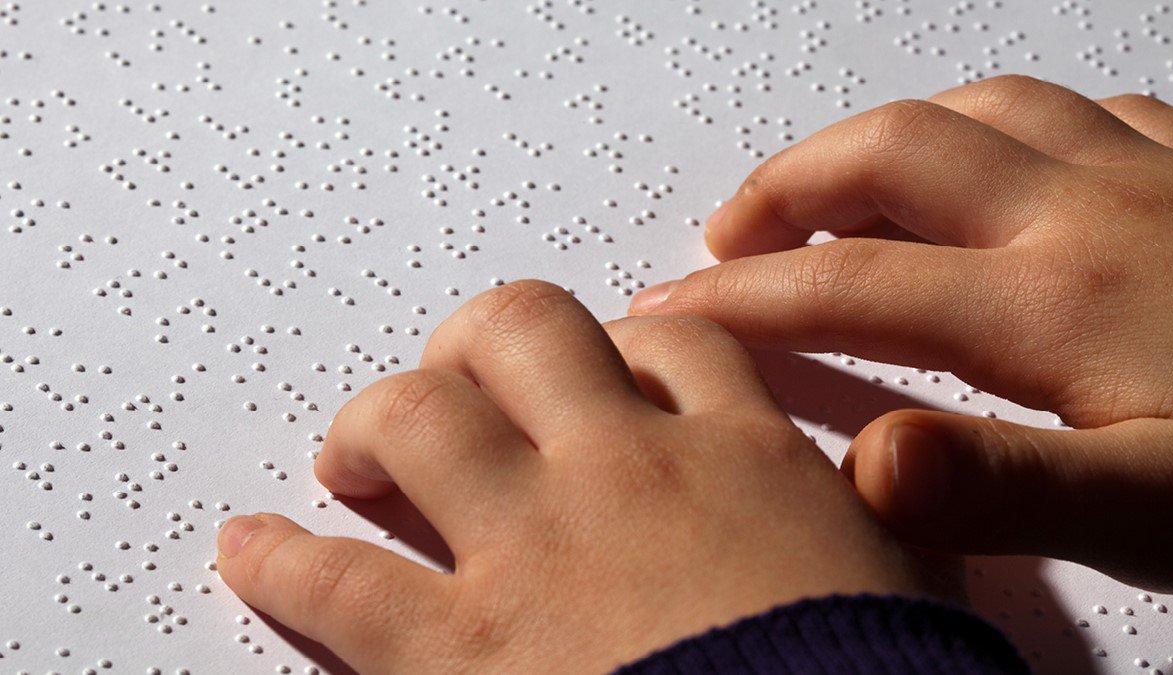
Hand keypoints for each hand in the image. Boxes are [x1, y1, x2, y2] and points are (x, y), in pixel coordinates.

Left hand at [215, 281, 937, 673]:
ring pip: (421, 416)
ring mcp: (536, 552)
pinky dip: (281, 561)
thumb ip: (874, 524)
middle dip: (480, 343)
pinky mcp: (464, 652)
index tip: (604, 366)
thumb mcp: (907, 589)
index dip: (627, 344)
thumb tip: (869, 505)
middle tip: (461, 376)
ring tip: (354, 450)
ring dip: (375, 422)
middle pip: (526, 330)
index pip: (673, 344)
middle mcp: (627, 474)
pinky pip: (342, 583)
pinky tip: (249, 548)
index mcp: (744, 458)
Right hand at [628, 74, 1172, 591]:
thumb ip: (1006, 490)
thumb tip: (873, 468)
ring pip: (980, 112)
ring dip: (882, 144)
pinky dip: (1003, 127)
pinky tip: (999, 160)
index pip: (850, 284)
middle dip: (787, 190)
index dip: (740, 298)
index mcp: (1056, 304)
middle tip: (730, 236)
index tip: (669, 311)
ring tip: (837, 186)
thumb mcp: (1163, 514)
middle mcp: (1089, 215)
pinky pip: (1083, 109)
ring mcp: (1152, 178)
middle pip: (894, 155)